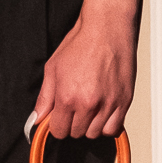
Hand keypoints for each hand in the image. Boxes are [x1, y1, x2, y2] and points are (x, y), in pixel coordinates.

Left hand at [33, 5, 136, 137]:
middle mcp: (88, 104)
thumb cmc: (80, 44)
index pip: (59, 131)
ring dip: (90, 125)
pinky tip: (103, 112)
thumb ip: (45, 98)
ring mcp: (108, 104)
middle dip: (73, 123)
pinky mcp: (124, 101)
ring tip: (90, 108)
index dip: (57, 124)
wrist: (106, 28)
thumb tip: (36, 119)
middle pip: (77, 133)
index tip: (60, 117)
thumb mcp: (53, 68)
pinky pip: (114, 128)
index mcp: (67, 97)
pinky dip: (107, 124)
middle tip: (75, 107)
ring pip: (95, 133)